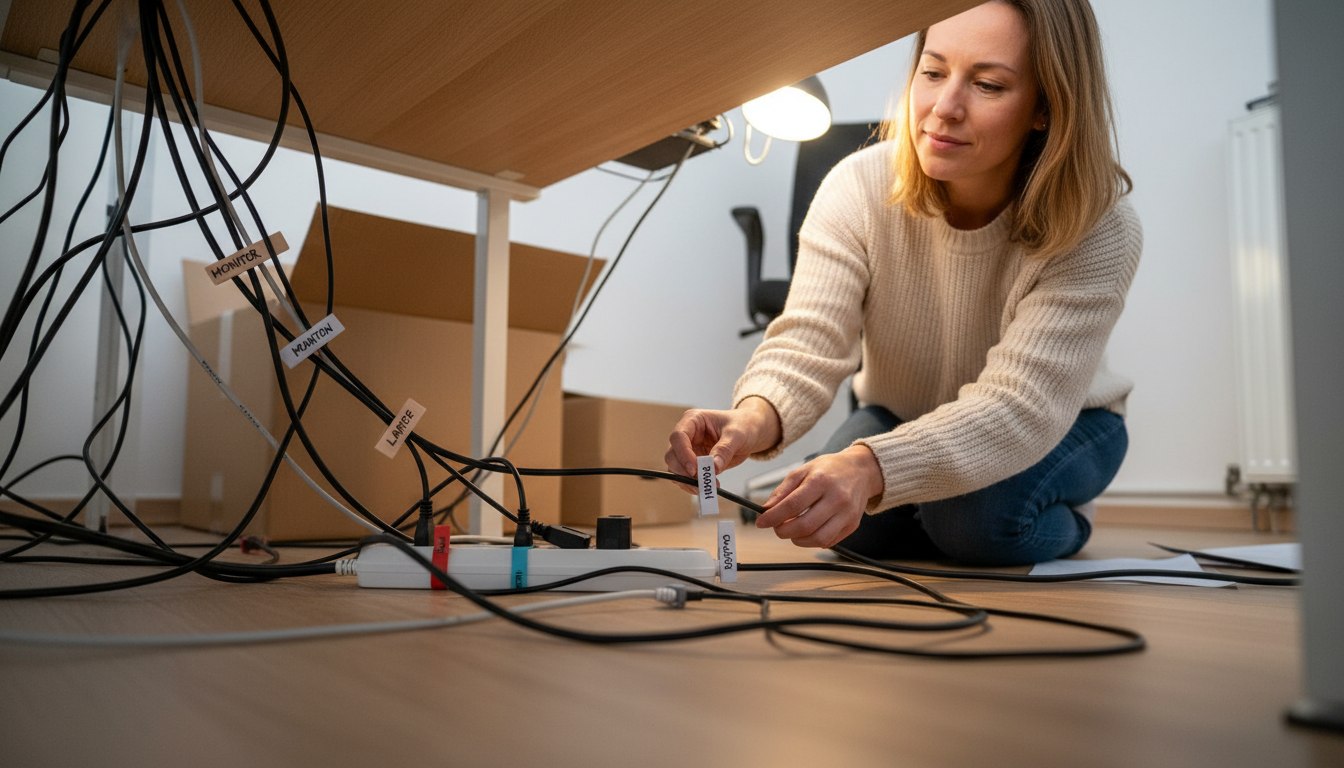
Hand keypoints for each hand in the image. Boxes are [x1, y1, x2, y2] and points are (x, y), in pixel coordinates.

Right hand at [664, 397, 780, 489]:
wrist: (750, 432)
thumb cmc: (742, 426)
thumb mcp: (737, 434)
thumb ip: (724, 449)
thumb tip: (713, 467)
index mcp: (693, 420)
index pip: (678, 436)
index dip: (683, 454)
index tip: (694, 469)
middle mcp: (687, 435)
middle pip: (672, 455)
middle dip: (684, 471)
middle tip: (702, 482)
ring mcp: (688, 450)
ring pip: (676, 469)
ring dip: (688, 481)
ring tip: (708, 487)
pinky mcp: (694, 464)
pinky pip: (686, 477)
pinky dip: (693, 485)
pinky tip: (708, 487)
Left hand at [754, 445, 882, 548]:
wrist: (860, 471)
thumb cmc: (829, 470)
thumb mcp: (802, 470)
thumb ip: (783, 490)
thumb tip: (767, 509)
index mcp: (821, 481)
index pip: (792, 505)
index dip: (773, 517)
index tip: (762, 522)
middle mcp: (837, 498)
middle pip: (804, 525)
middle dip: (784, 531)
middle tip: (777, 527)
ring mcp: (847, 513)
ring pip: (817, 538)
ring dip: (797, 540)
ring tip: (792, 531)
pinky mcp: (852, 524)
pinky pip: (829, 541)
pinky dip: (812, 541)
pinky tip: (808, 531)